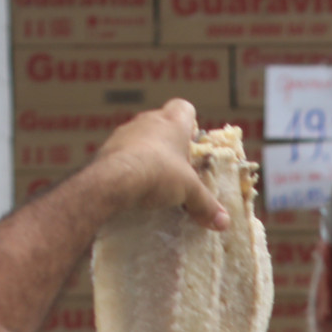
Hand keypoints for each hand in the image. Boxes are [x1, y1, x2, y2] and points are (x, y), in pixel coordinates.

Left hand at [91, 99, 229, 230]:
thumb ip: (206, 205)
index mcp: (172, 121)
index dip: (190, 124)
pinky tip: (134, 184)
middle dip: (170, 144)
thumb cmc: (159, 173)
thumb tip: (224, 223)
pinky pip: (122, 152)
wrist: (113, 180)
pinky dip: (129, 164)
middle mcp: (147, 120)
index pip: (184, 108)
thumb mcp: (189, 192)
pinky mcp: (106, 148)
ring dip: (148, 154)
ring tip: (154, 179)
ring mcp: (124, 132)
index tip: (192, 143)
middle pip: (163, 124)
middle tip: (177, 168)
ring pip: (141, 138)